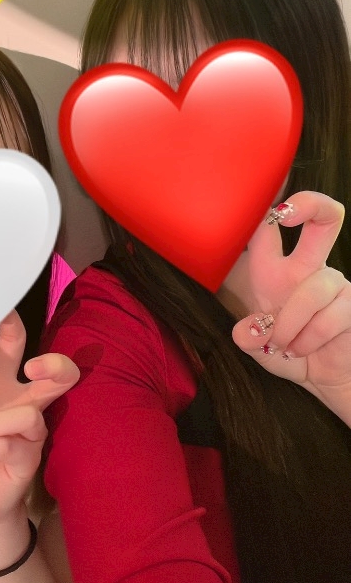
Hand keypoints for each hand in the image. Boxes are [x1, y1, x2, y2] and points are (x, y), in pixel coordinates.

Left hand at [0, 310, 79, 524]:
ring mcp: (31, 430)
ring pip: (27, 415)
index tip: (3, 308)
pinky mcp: (30, 456)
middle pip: (59, 374)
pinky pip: (12, 445)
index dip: (11, 325)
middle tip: (35, 368)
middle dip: (55, 366)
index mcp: (0, 384)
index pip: (14, 346)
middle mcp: (22, 402)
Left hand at [231, 192, 350, 423]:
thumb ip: (250, 340)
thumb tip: (248, 332)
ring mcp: (334, 283)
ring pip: (312, 289)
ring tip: (284, 345)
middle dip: (309, 204)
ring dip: (291, 324)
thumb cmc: (293, 353)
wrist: (327, 379)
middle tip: (287, 211)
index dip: (266, 214)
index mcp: (278, 271)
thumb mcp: (261, 349)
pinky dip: (309, 339)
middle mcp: (309, 269)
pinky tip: (302, 350)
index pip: (273, 232)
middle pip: (323, 219)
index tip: (257, 208)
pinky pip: (329, 316)